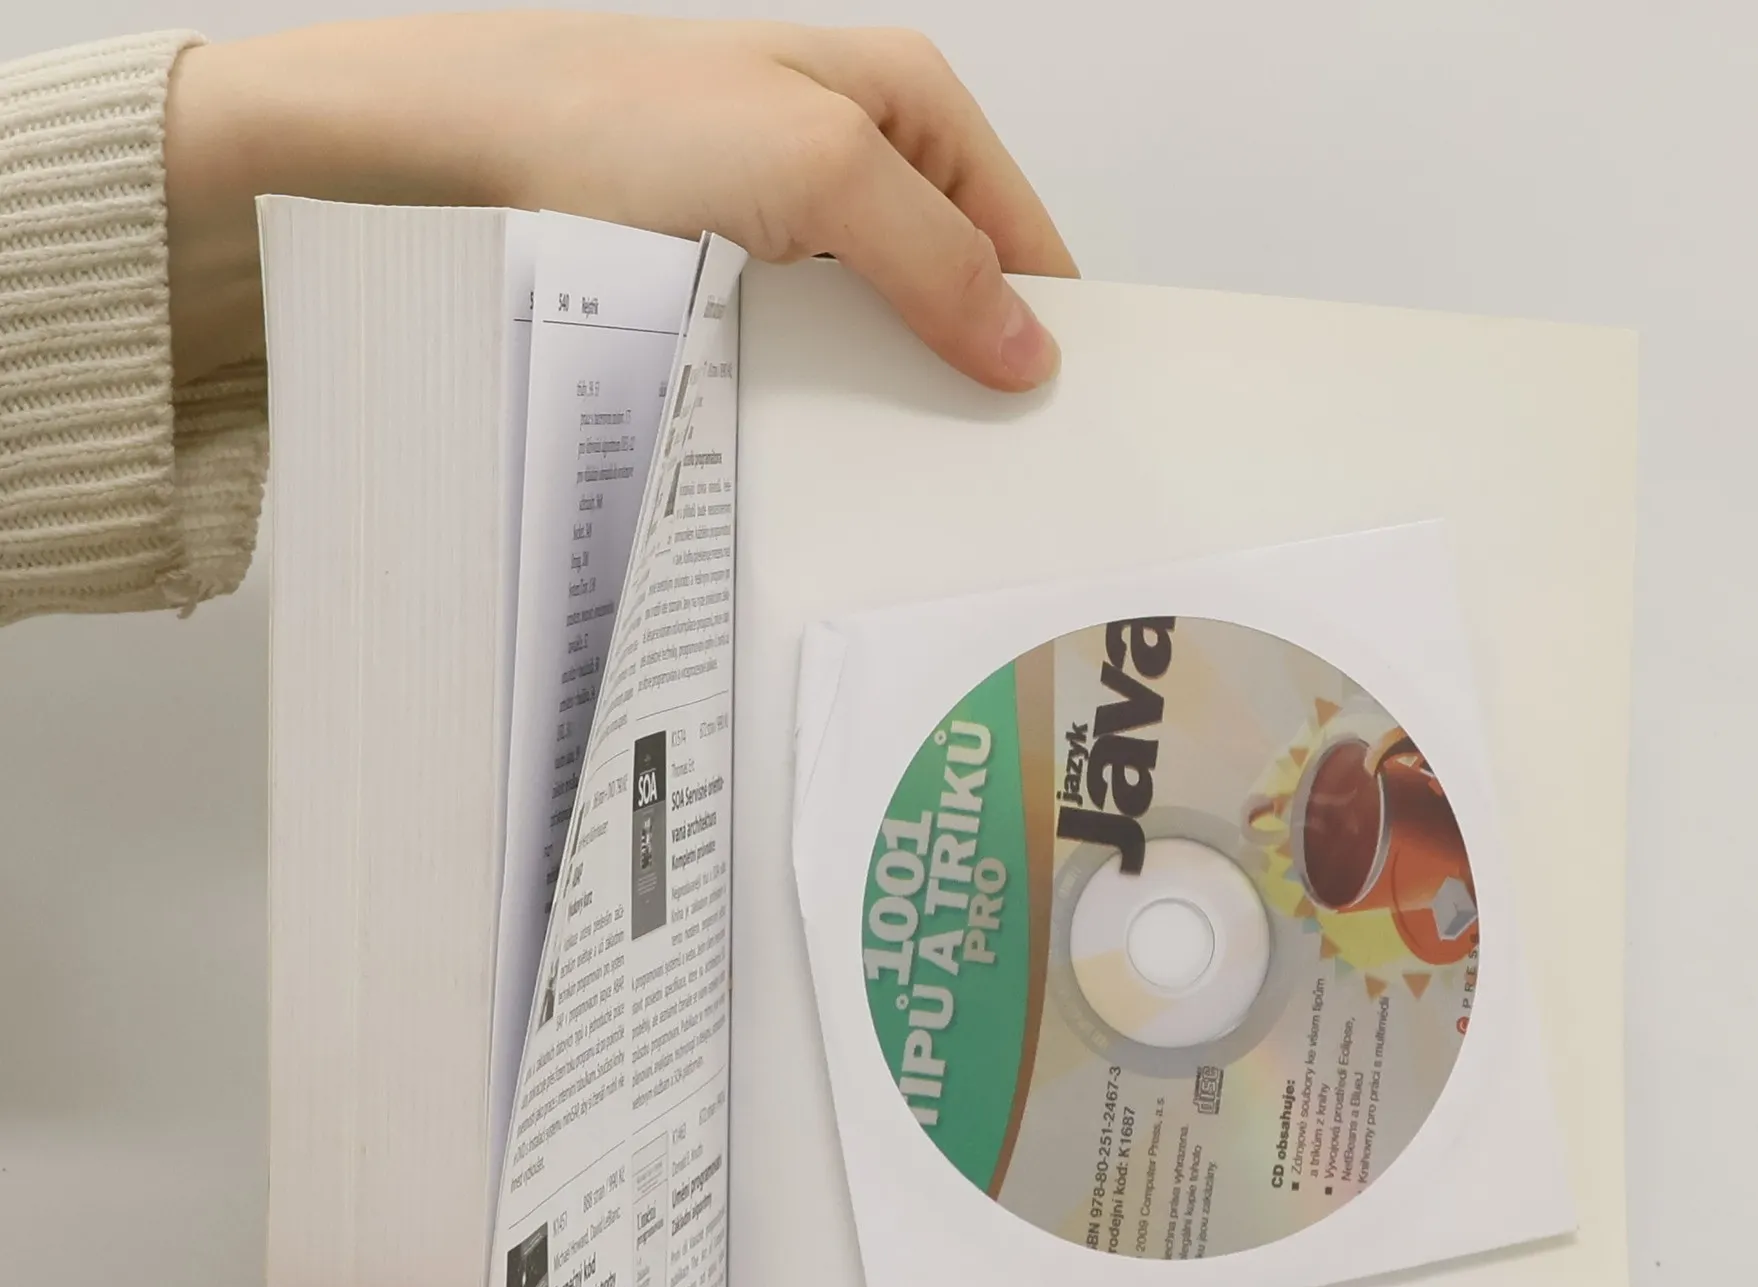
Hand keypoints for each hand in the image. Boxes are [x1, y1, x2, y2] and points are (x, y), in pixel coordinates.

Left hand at [165, 14, 1075, 389]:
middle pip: (957, 288)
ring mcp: (786, 223)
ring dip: (887, 395)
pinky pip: (807, 354)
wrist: (448, 153)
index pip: (1023, 232)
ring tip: (890, 461)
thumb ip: (939, 259)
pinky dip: (817, 400)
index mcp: (906, 100)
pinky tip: (811, 441)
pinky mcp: (727, 280)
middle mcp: (852, 156)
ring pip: (879, 331)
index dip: (1048, 326)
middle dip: (968, 371)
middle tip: (977, 464)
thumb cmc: (609, 120)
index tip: (1058, 421)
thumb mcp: (820, 170)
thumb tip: (1026, 348)